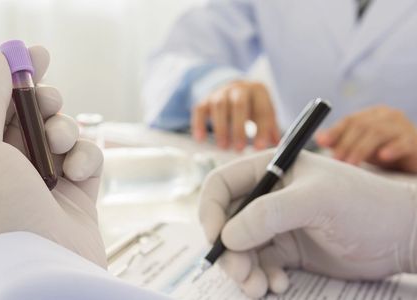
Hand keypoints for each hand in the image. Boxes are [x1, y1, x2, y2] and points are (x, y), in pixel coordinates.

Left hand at [0, 48, 105, 276]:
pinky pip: (87, 161)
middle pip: (29, 120)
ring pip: (61, 137)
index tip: (35, 53)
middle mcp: (7, 177)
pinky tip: (78, 170)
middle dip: (42, 101)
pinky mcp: (78, 202)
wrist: (39, 279)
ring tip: (59, 141)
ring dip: (63, 129)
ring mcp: (44, 190)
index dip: (12, 78)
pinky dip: (86, 156)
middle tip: (48, 98)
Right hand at [191, 80, 279, 150]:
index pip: (262, 110)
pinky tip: (200, 139)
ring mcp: (220, 92)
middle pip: (239, 105)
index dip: (262, 130)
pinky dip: (199, 124)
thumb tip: (279, 148)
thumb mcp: (264, 112)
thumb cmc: (252, 105)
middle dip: (239, 128)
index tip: (260, 148)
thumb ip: (271, 128)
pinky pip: (200, 110)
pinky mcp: (205, 99)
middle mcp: (239, 88)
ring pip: (219, 107)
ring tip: (223, 147)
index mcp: (258, 90)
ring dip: (221, 128)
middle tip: (239, 148)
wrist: (234, 88)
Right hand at [199, 151, 416, 297]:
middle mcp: (268, 196)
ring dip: (243, 270)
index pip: (222, 185)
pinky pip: (260, 265)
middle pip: (226, 222)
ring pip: (240, 248)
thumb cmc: (365, 206)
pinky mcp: (288, 250)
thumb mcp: (316, 202)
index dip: (210, 210)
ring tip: (258, 287)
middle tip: (240, 273)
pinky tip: (279, 285)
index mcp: (270, 170)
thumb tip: (227, 236)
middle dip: (228, 250)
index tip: (215, 238)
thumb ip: (268, 214)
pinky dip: (262, 278)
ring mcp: (277, 225)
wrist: (403, 237)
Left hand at [316, 106, 416, 172]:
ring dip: (361, 149)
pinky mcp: (415, 141)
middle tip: (336, 159)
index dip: (335, 131)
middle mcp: (388, 116)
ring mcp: (403, 126)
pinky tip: (382, 157)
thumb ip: (342, 141)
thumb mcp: (362, 146)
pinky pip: (403, 143)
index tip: (322, 143)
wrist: (415, 158)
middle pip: (362, 126)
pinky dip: (392, 149)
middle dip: (346, 143)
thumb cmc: (387, 151)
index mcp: (373, 114)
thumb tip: (318, 137)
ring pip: (379, 133)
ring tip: (351, 163)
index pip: (350, 120)